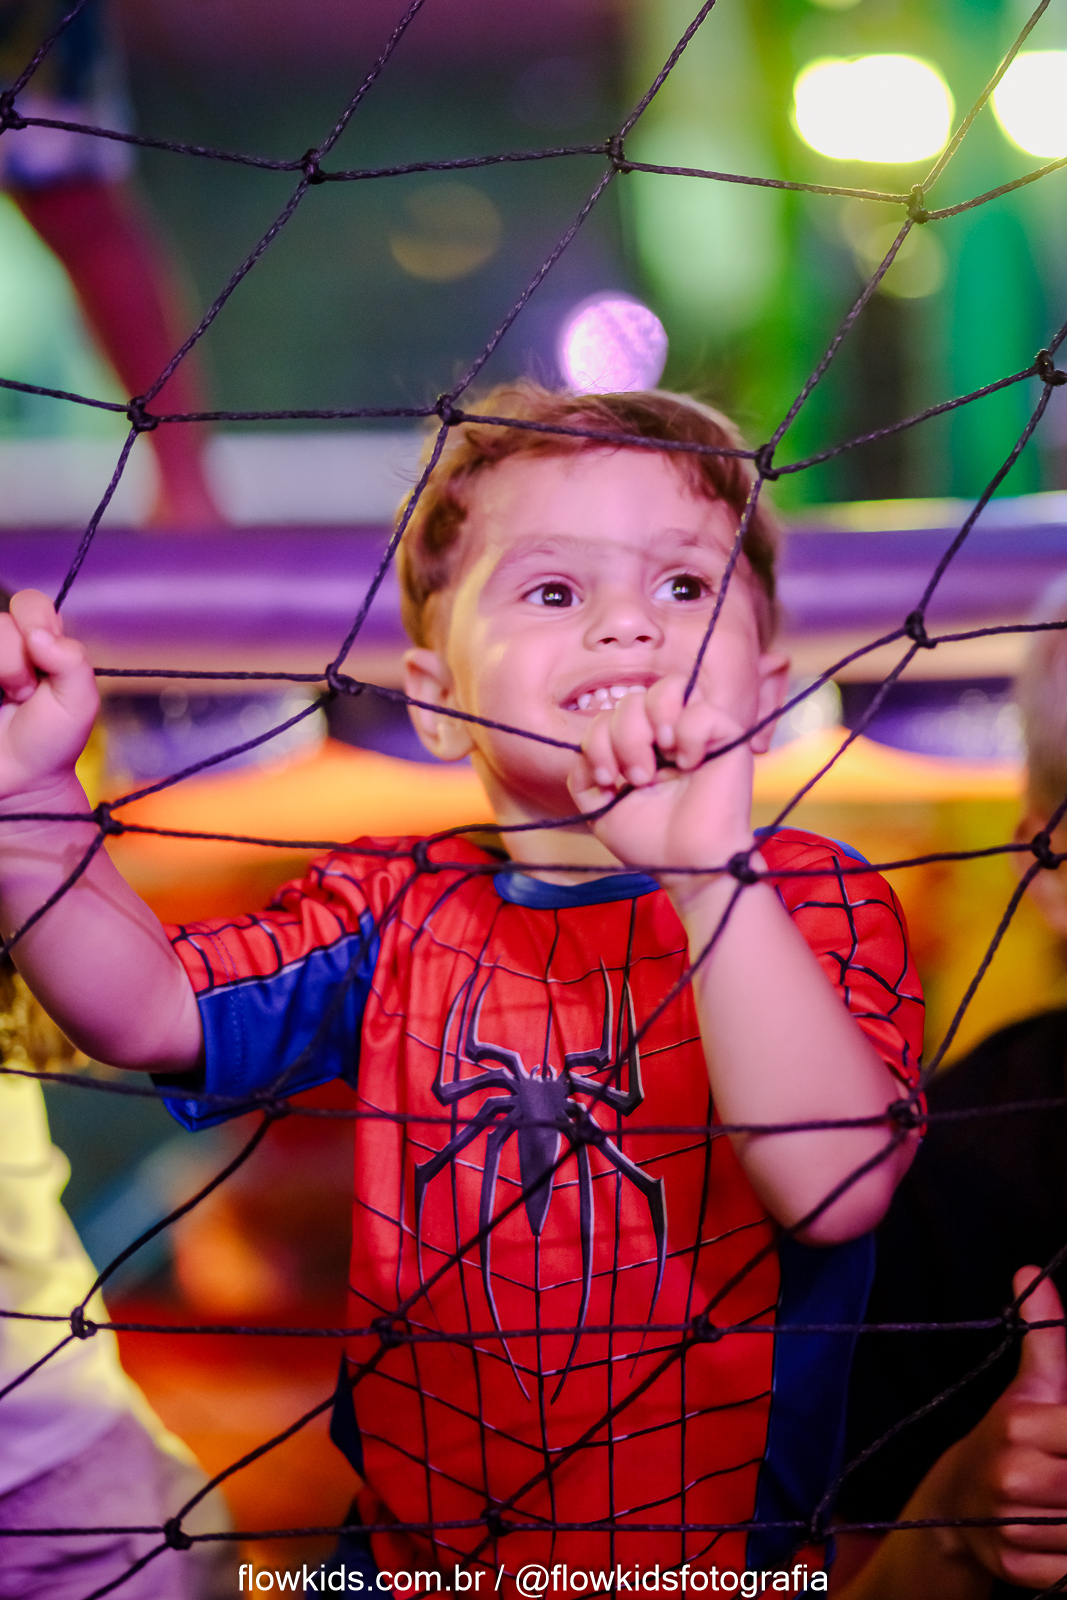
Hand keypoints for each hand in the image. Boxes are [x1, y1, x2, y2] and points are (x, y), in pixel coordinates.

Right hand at [0, 590, 98, 805]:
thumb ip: (73, 662)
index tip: (43, 655)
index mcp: (36, 640)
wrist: (17, 784)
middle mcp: (2, 646)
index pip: (29, 603)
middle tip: (22, 693)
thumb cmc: (50, 741)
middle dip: (12, 658)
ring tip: (4, 701)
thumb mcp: (79, 702)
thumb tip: (39, 636)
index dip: (36, 621)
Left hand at [566, 675, 755, 881]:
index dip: (598, 740)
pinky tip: (690, 763)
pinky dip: (689, 733)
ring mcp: (695, 733)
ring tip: (660, 761)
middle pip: (633, 699)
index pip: (609, 715)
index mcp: (637, 746)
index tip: (606, 779)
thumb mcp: (601, 810)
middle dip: (623, 737)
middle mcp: (665, 734)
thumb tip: (582, 753)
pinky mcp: (726, 737)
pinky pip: (703, 710)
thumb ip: (583, 778)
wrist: (687, 867)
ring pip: (668, 688)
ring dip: (651, 724)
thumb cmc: (650, 842)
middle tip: (638, 779)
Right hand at [928, 1266, 1066, 1590]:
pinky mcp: (1017, 1570)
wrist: (954, 1502)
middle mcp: (1014, 1477)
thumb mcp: (1029, 1387)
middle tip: (1063, 1462)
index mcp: (1022, 1426)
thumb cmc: (1006, 1436)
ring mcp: (1013, 1528)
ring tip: (1061, 1493)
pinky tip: (1057, 1529)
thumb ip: (1046, 1336)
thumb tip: (1030, 1274)